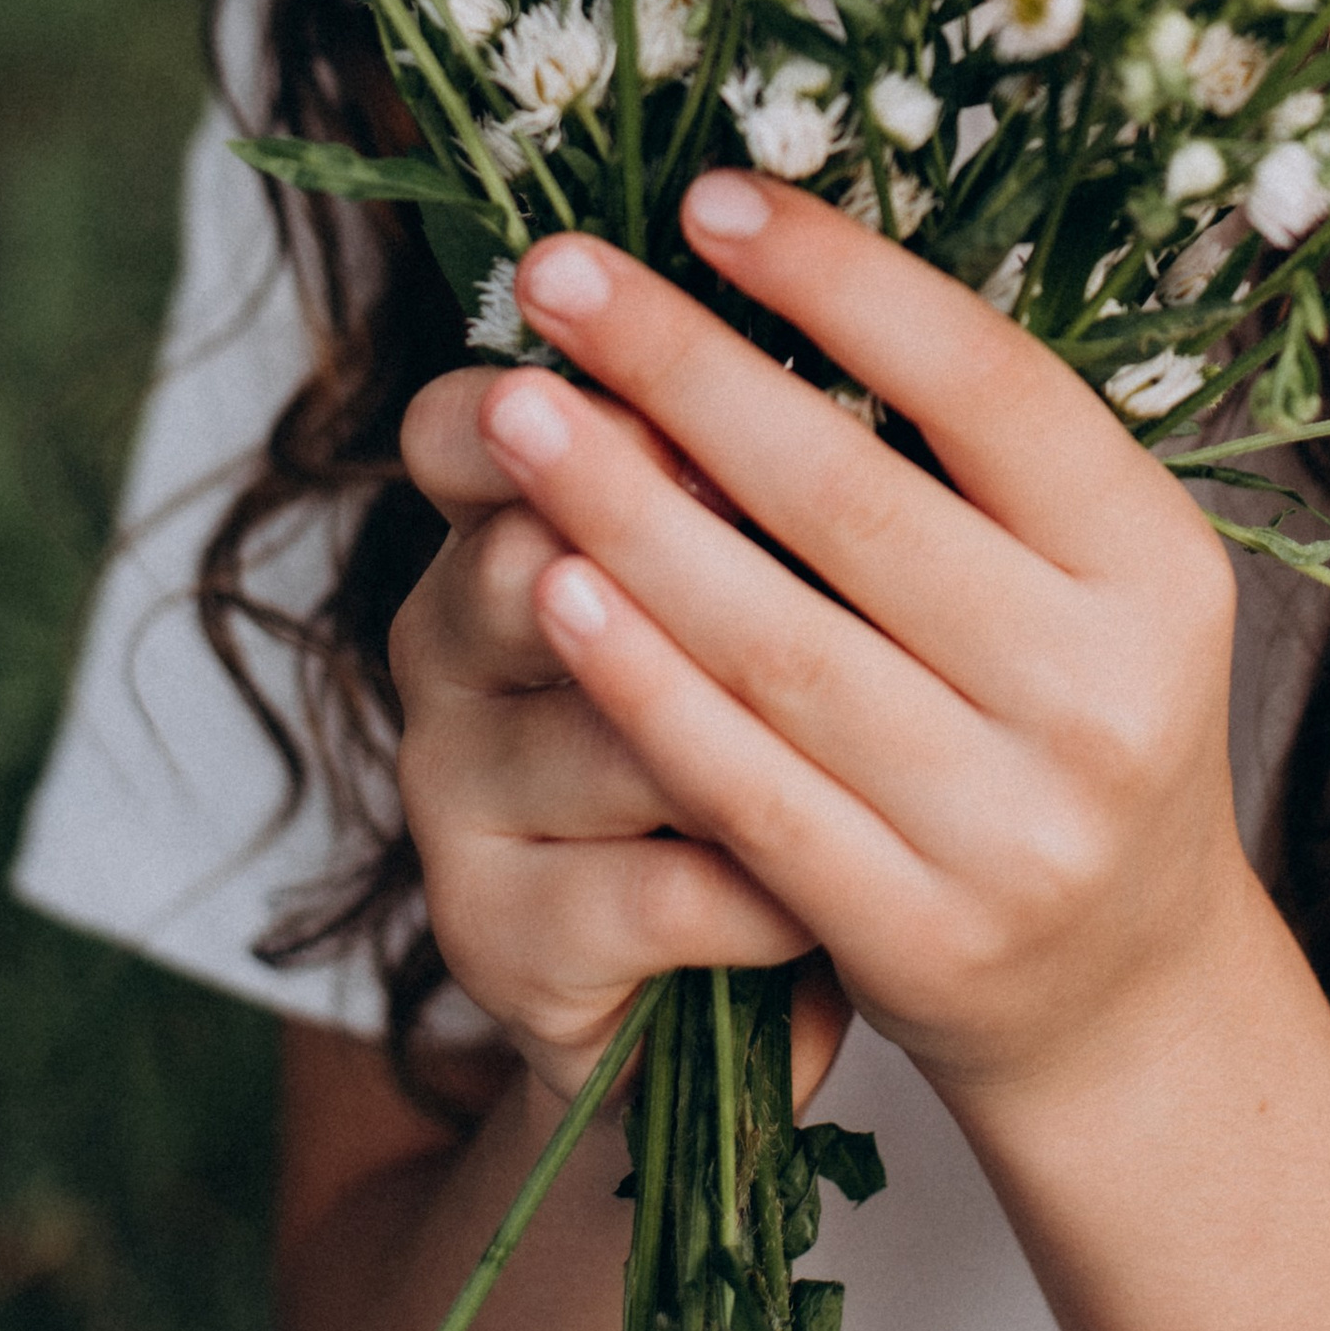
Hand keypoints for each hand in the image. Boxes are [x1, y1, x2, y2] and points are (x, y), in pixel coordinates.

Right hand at [391, 366, 839, 1104]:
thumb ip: (783, 477)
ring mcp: (460, 794)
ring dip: (743, 731)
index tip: (661, 381)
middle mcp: (453, 645)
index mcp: (500, 517)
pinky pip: (655, 893)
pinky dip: (759, 892)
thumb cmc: (789, 722)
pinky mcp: (501, 940)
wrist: (732, 981)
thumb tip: (875, 349)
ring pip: (605, 735)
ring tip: (876, 727)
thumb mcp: (780, 574)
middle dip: (658, 537)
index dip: (536, 400)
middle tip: (769, 516)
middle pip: (518, 560)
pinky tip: (833, 897)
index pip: (455, 431)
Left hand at [475, 173, 1258, 1110]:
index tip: (706, 197)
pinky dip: (638, 678)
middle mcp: (1103, 694)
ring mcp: (1010, 828)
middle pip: (855, 502)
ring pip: (775, 643)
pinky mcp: (913, 935)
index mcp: (1156, 564)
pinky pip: (742, 782)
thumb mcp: (1084, 572)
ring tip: (515, 413)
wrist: (1122, 988)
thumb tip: (761, 260)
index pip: (991, 385)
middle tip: (554, 274)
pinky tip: (553, 584)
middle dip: (684, 371)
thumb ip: (963, 448)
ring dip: (625, 514)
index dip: (843, 281)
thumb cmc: (1065, 712)